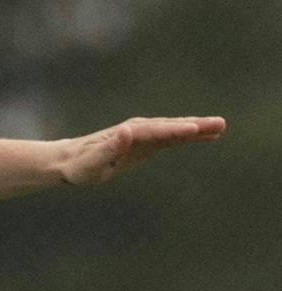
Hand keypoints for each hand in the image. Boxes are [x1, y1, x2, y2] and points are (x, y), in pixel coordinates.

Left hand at [59, 114, 224, 186]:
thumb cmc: (80, 166)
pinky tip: (205, 135)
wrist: (71, 161)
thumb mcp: (92, 162)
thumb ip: (109, 148)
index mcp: (129, 134)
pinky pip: (171, 137)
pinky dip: (188, 135)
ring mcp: (144, 134)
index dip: (175, 131)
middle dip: (195, 126)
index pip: (157, 131)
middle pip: (171, 126)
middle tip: (219, 124)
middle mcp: (139, 129)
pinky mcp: (146, 142)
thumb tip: (127, 131)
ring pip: (174, 129)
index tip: (194, 130)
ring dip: (197, 128)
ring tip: (220, 127)